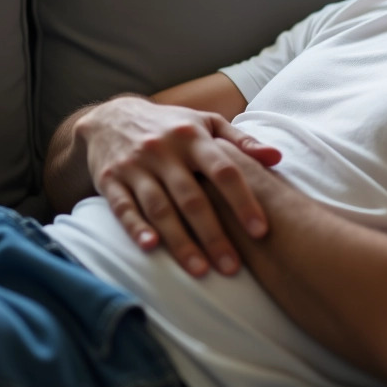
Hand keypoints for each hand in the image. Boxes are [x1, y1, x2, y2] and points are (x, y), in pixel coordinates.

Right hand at [74, 95, 281, 276]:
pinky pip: (123, 207)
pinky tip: (151, 248)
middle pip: (193, 197)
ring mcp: (135, 166)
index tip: (261, 231)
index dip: (243, 201)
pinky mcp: (110, 180)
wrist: (111, 116)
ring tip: (201, 271)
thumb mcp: (206, 122)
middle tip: (232, 267)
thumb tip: (277, 158)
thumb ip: (241, 141)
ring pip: (160, 208)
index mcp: (193, 136)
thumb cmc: (172, 124)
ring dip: (180, 241)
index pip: (224, 170)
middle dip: (214, 235)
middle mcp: (164, 150)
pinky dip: (136, 228)